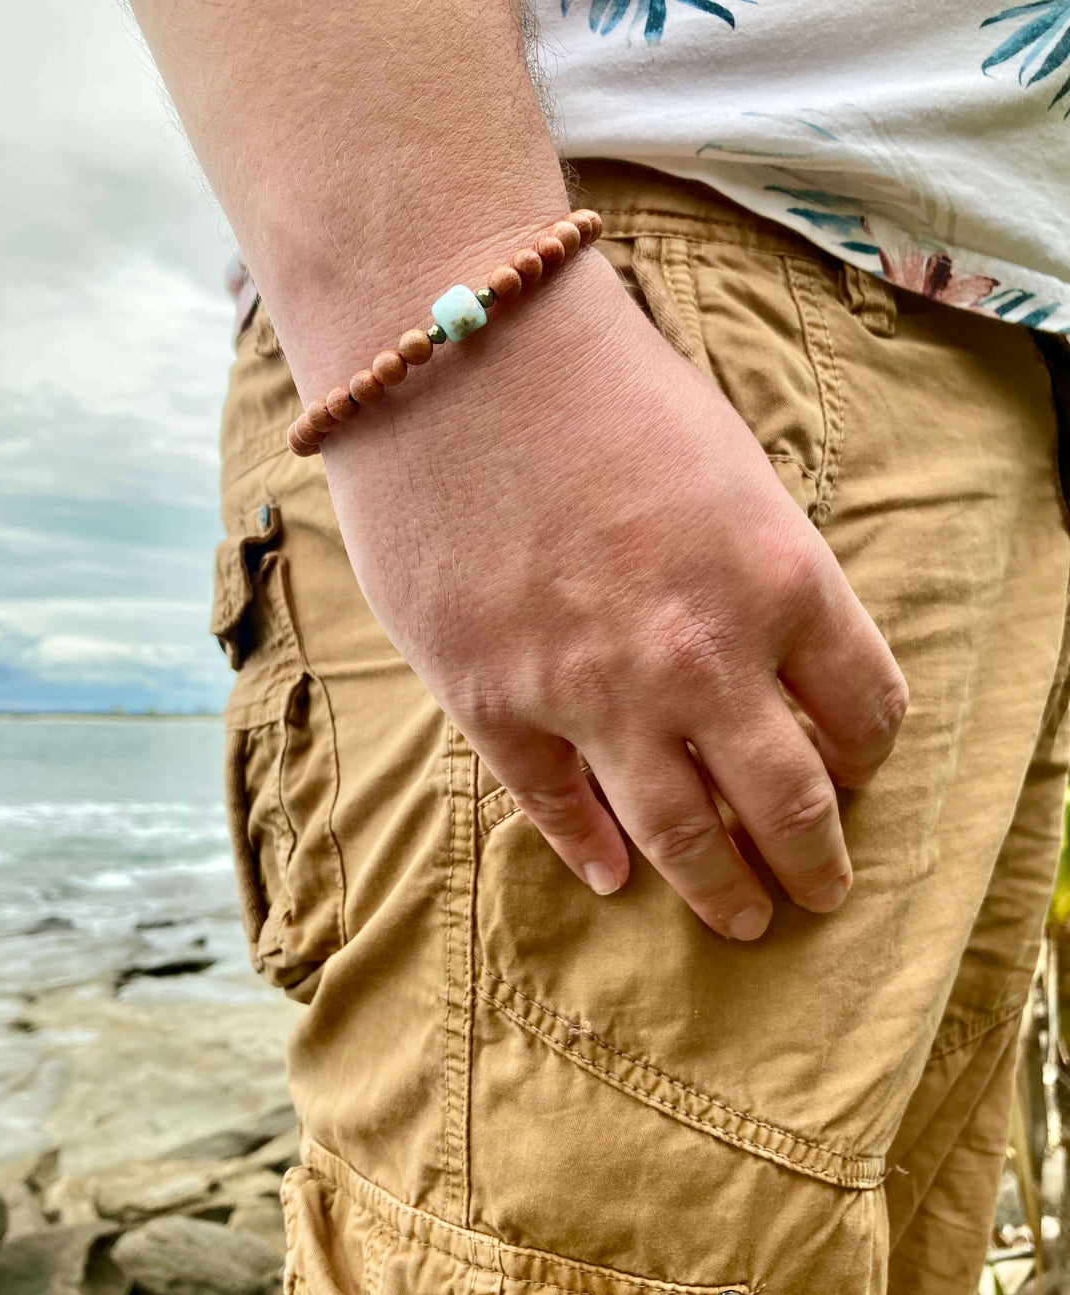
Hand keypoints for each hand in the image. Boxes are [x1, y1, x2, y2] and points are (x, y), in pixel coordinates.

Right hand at [320, 246, 907, 940]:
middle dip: (817, 863)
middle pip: (790, 803)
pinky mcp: (492, 701)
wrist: (454, 346)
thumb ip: (766, 577)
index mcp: (782, 582)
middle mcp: (702, 658)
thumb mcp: (732, 468)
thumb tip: (774, 665)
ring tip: (744, 918)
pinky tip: (613, 874)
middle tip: (820, 892)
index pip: (868, 709)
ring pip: (681, 834)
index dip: (870, 754)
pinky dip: (591, 850)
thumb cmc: (602, 383)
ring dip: (723, 890)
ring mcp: (592, 692)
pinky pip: (555, 808)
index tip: (856, 770)